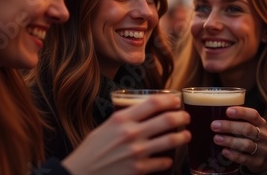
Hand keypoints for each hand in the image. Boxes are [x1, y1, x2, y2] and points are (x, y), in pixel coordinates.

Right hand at [62, 94, 190, 174]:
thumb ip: (126, 118)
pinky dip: (168, 160)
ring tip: (186, 135)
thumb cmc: (92, 149)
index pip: (153, 103)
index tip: (176, 100)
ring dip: (182, 137)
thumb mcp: (106, 126)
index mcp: (122, 119)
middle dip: (182, 117)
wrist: (81, 173)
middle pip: (167, 120)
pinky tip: (168, 158)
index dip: (169, 100)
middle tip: (186, 117)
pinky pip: (163, 162)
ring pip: (171, 140)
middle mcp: (131, 133)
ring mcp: (137, 152)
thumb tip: (147, 112)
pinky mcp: (139, 169)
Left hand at [210, 106, 266, 172]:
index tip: (228, 111)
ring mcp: (262, 150)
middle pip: (247, 129)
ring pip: (246, 144)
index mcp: (261, 123)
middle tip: (214, 125)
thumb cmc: (256, 138)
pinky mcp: (257, 162)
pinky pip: (245, 159)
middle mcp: (263, 136)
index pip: (253, 115)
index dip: (241, 112)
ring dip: (230, 141)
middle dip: (230, 126)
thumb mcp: (254, 126)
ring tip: (216, 138)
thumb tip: (217, 112)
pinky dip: (234, 155)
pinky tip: (224, 151)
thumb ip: (241, 121)